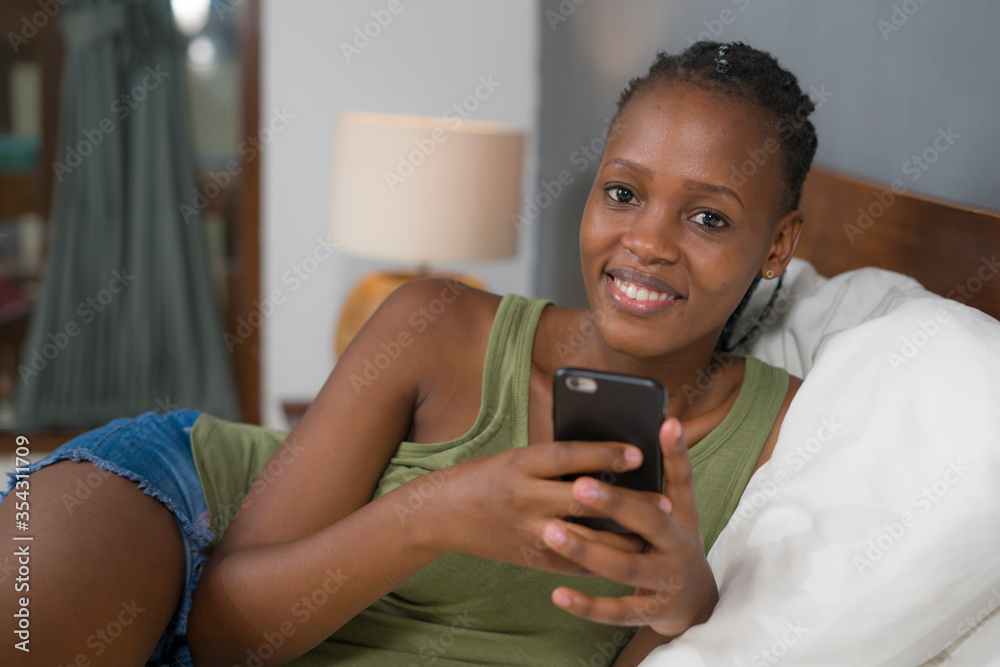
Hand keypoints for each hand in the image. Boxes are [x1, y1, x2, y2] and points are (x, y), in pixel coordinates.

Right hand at [409, 441, 647, 574]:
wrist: (442, 514)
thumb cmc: (485, 477)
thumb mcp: (516, 458)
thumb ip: (554, 460)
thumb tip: (603, 460)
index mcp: (521, 464)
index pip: (569, 456)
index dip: (605, 454)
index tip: (639, 453)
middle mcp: (524, 497)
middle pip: (584, 500)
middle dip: (626, 502)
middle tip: (664, 502)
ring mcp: (527, 530)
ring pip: (585, 537)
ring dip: (623, 537)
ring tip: (653, 533)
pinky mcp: (529, 557)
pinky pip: (573, 561)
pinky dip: (601, 558)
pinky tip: (626, 553)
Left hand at [539, 418, 718, 637]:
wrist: (697, 602)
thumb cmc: (669, 541)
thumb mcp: (672, 511)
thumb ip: (649, 484)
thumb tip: (621, 441)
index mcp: (683, 514)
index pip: (682, 478)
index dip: (677, 451)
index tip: (666, 422)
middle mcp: (679, 546)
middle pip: (648, 522)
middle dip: (615, 503)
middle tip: (580, 485)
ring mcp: (666, 581)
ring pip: (624, 566)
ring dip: (586, 549)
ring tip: (550, 532)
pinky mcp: (651, 612)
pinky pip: (615, 610)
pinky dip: (586, 605)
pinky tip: (557, 593)